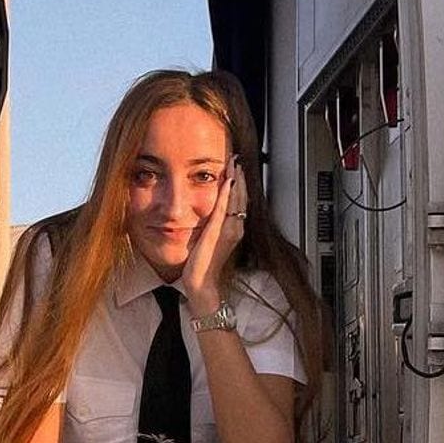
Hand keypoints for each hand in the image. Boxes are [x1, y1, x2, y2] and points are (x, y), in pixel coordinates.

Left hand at [181, 156, 247, 314]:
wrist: (201, 284)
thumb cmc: (203, 265)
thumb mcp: (210, 239)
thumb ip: (213, 225)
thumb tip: (210, 211)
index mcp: (234, 229)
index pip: (240, 201)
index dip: (240, 183)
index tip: (237, 167)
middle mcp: (236, 228)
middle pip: (241, 196)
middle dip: (240, 176)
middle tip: (237, 158)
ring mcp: (229, 231)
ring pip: (236, 200)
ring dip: (236, 180)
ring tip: (235, 163)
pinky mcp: (217, 233)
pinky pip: (224, 209)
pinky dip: (227, 194)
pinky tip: (227, 181)